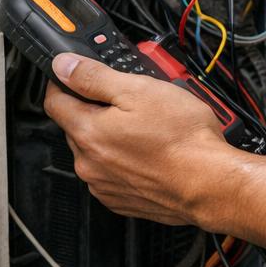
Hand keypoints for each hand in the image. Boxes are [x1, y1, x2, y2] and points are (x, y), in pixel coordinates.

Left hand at [42, 53, 232, 225]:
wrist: (211, 183)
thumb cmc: (183, 140)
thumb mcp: (139, 91)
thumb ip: (94, 77)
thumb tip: (64, 66)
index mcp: (88, 133)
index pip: (54, 102)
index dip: (62, 82)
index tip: (74, 75)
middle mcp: (89, 164)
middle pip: (76, 126)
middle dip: (94, 109)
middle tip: (128, 99)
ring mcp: (105, 185)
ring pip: (95, 151)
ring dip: (110, 136)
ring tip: (146, 126)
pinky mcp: (122, 200)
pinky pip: (112, 173)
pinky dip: (123, 160)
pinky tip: (149, 150)